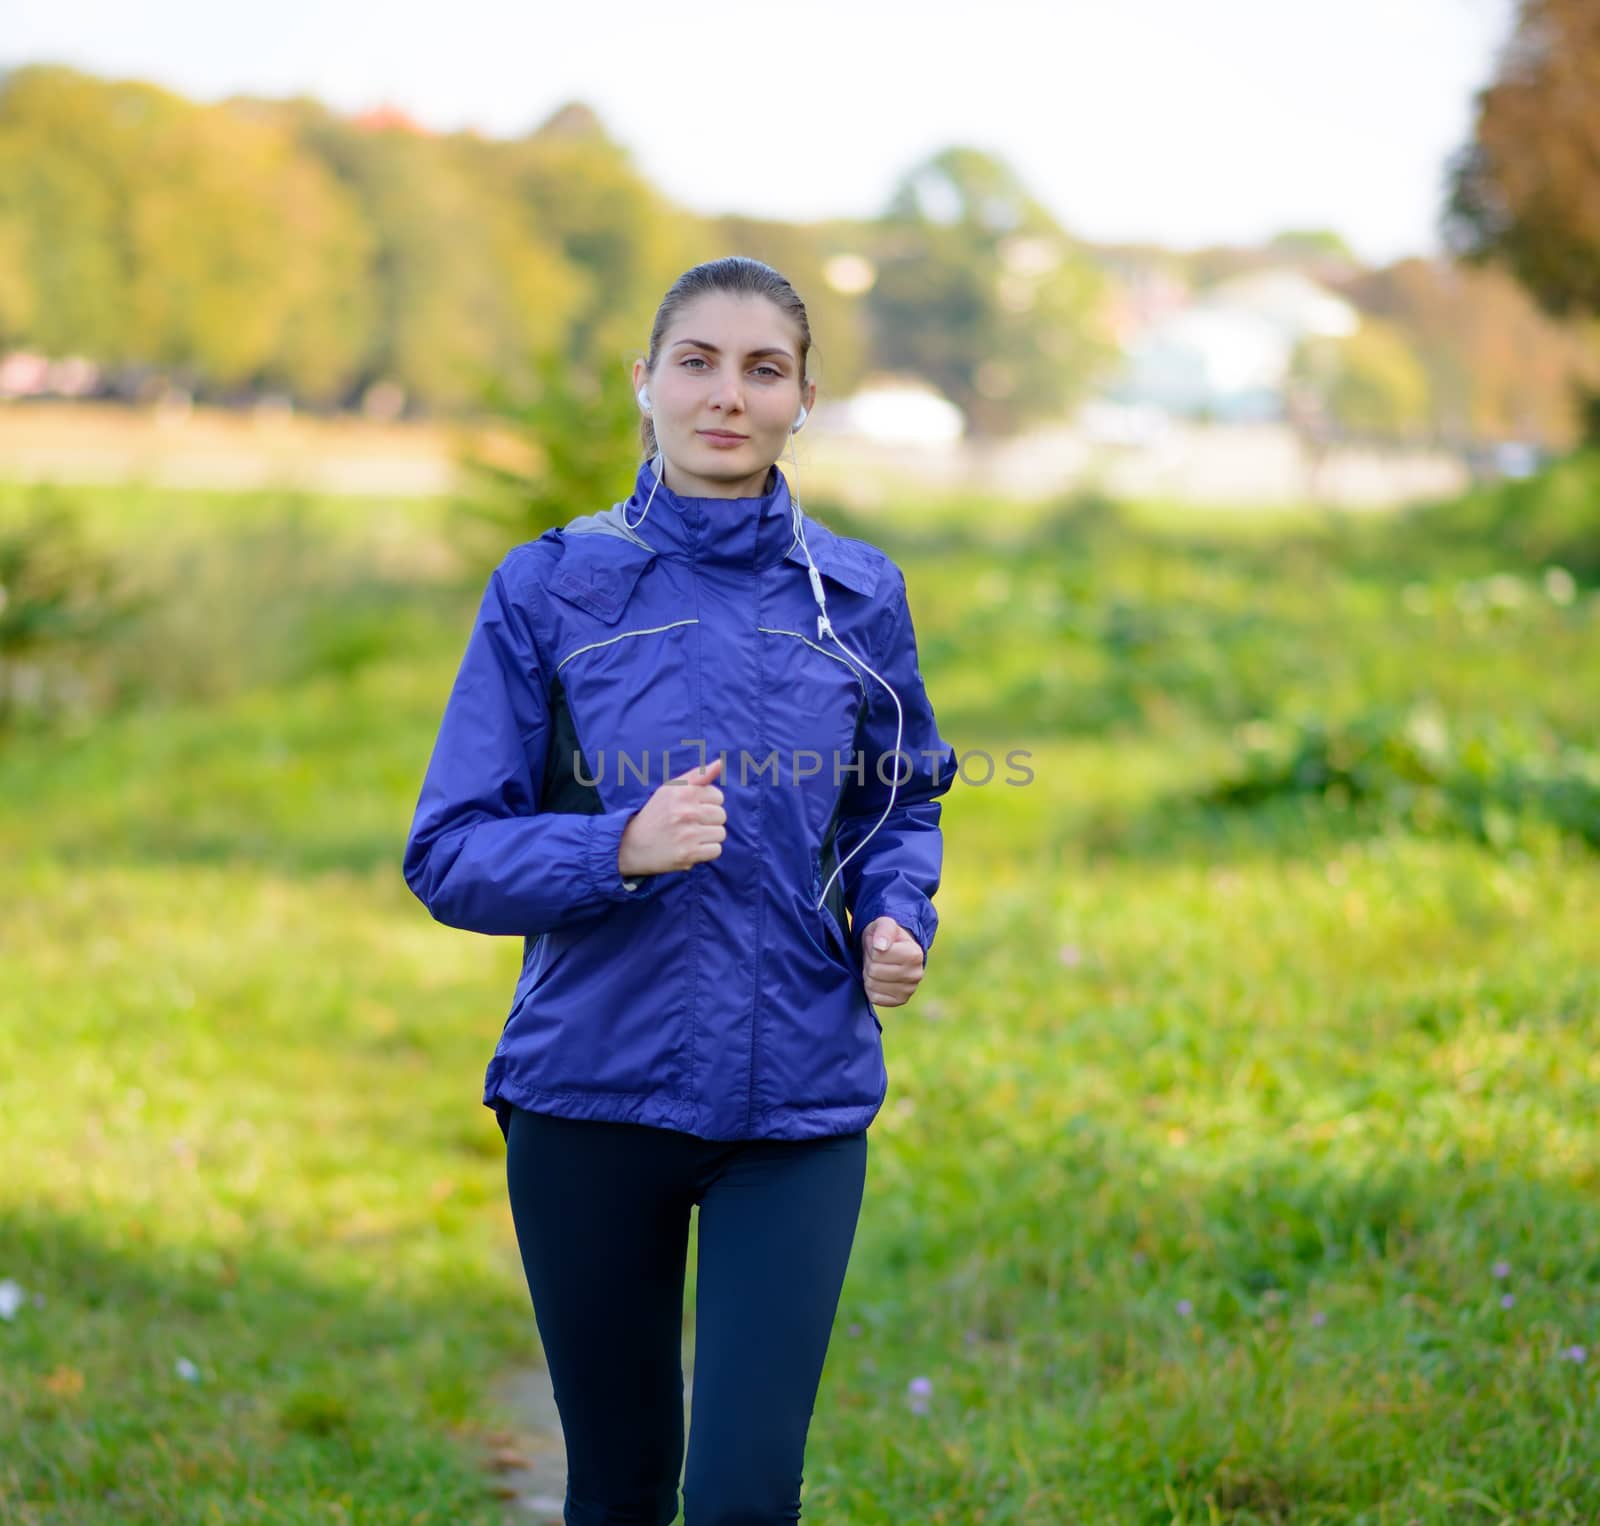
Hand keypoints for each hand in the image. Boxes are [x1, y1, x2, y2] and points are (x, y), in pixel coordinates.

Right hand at [618, 756, 725, 875]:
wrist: (631, 845)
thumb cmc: (655, 814)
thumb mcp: (671, 789)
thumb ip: (698, 775)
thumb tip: (720, 762)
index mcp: (683, 792)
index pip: (718, 796)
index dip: (706, 804)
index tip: (690, 809)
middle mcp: (686, 811)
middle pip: (721, 815)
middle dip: (708, 821)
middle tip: (688, 825)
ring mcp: (687, 834)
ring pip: (720, 833)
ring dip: (707, 837)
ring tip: (689, 837)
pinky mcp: (688, 854)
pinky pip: (716, 850)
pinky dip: (705, 852)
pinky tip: (690, 848)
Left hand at [859, 916, 923, 1007]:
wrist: (893, 950)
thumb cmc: (887, 936)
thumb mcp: (884, 924)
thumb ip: (883, 930)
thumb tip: (880, 947)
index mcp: (915, 954)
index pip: (877, 955)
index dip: (872, 949)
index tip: (879, 946)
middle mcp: (916, 974)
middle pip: (874, 971)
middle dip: (870, 961)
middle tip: (876, 957)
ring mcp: (909, 990)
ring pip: (872, 985)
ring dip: (868, 974)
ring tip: (878, 966)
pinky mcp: (900, 1001)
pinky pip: (874, 997)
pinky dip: (871, 988)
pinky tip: (879, 979)